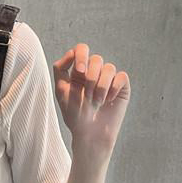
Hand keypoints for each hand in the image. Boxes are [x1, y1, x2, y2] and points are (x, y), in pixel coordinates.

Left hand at [53, 43, 130, 160]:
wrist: (90, 133)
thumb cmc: (74, 114)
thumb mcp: (61, 91)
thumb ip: (60, 69)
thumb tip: (72, 52)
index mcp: (79, 70)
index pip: (81, 49)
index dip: (81, 56)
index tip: (79, 71)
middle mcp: (94, 71)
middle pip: (96, 58)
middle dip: (91, 77)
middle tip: (87, 95)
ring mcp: (109, 78)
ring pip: (109, 68)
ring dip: (101, 87)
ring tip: (96, 102)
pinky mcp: (121, 86)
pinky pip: (121, 77)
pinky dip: (113, 89)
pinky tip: (108, 101)